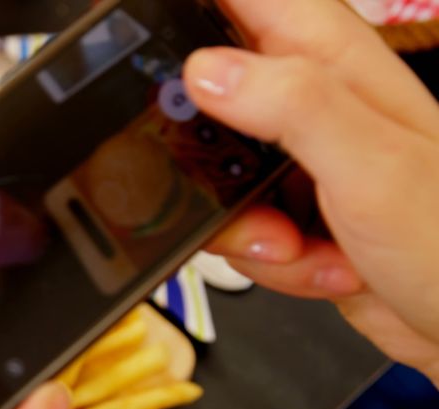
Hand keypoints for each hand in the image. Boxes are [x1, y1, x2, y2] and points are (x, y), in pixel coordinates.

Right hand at [185, 0, 438, 380]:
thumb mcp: (375, 168)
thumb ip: (292, 107)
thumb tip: (206, 71)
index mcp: (331, 60)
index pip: (240, 0)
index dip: (188, 13)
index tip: (151, 52)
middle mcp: (310, 101)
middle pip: (203, 93)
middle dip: (201, 153)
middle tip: (232, 185)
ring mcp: (298, 159)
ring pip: (211, 172)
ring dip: (240, 223)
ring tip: (293, 241)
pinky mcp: (290, 210)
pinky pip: (233, 224)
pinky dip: (264, 257)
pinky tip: (316, 265)